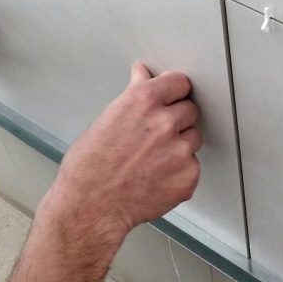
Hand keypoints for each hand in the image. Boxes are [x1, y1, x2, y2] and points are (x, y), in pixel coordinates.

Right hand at [43, 63, 201, 246]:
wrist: (90, 207)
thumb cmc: (89, 168)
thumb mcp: (107, 119)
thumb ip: (133, 95)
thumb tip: (143, 74)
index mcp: (143, 101)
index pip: (179, 82)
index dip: (174, 91)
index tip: (173, 96)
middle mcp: (164, 122)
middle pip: (190, 110)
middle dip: (177, 119)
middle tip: (155, 136)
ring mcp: (179, 149)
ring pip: (193, 138)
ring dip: (180, 145)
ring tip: (153, 159)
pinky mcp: (188, 175)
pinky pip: (193, 165)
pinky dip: (180, 171)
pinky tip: (157, 177)